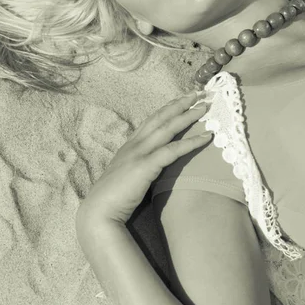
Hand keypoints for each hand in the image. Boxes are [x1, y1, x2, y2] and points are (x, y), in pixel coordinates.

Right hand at [77, 91, 212, 225]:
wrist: (99, 212)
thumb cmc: (112, 199)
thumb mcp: (126, 175)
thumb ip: (138, 166)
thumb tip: (152, 166)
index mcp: (129, 146)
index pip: (151, 120)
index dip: (168, 108)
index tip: (182, 99)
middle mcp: (134, 144)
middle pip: (160, 117)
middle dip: (180, 103)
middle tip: (198, 93)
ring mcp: (139, 153)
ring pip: (167, 128)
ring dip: (187, 115)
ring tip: (205, 107)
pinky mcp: (145, 166)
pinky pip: (173, 150)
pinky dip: (191, 142)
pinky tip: (206, 137)